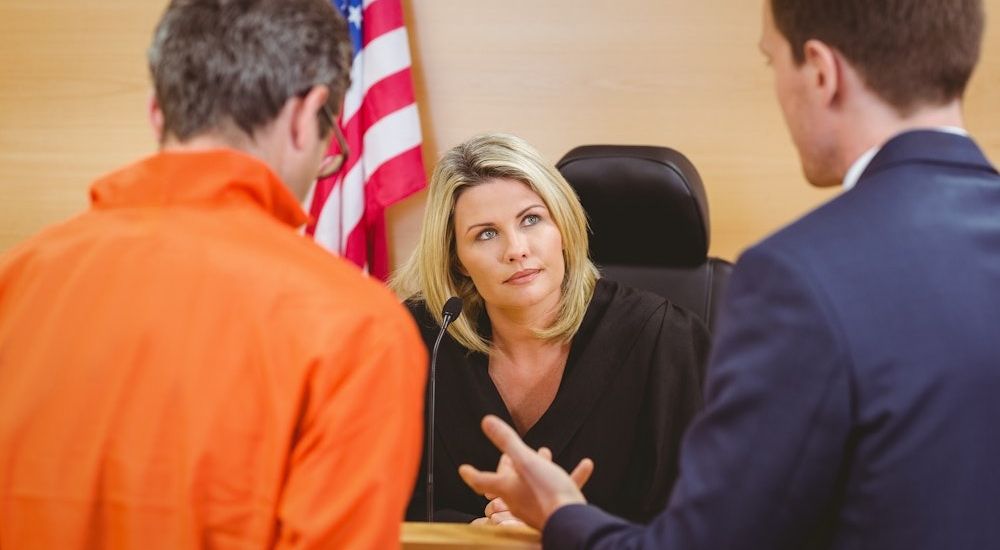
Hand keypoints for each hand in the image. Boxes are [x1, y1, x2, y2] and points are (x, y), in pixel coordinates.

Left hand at [459, 415, 592, 528]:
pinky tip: (585, 466)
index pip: (482, 480)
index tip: (463, 469)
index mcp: (507, 488)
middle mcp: (517, 500)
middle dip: (510, 465)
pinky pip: (556, 490)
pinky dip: (567, 477)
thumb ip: (507, 441)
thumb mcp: (526, 461)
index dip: (471, 473)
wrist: (571, 522)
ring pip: (531, 484)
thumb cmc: (546, 492)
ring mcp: (535, 508)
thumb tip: (486, 421)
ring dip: (536, 467)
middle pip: (508, 481)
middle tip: (508, 453)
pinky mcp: (552, 512)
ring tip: (544, 453)